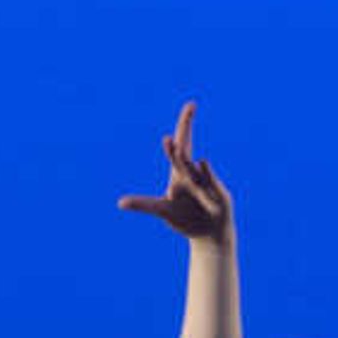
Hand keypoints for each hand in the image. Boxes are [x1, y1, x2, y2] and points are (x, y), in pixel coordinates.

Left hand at [117, 101, 231, 240]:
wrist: (207, 232)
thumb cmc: (185, 217)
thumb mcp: (162, 210)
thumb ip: (143, 204)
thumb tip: (120, 202)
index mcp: (180, 173)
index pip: (180, 145)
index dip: (184, 126)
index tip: (190, 105)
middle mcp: (192, 174)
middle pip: (185, 150)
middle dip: (186, 129)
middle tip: (188, 108)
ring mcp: (205, 184)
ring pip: (192, 168)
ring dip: (184, 156)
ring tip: (175, 143)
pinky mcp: (217, 195)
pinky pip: (209, 182)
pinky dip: (205, 173)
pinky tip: (201, 163)